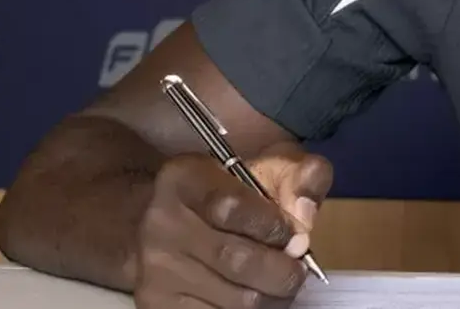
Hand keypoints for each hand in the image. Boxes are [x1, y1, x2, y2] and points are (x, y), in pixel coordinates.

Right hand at [134, 142, 333, 307]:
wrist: (178, 213)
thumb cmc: (236, 187)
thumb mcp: (272, 165)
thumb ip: (302, 177)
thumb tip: (305, 215)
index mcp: (185, 178)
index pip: (232, 207)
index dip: (274, 226)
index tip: (296, 235)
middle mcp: (160, 223)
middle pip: (236, 260)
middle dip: (283, 270)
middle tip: (298, 268)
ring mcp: (154, 269)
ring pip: (234, 300)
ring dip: (272, 297)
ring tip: (278, 282)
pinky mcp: (156, 304)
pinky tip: (253, 293)